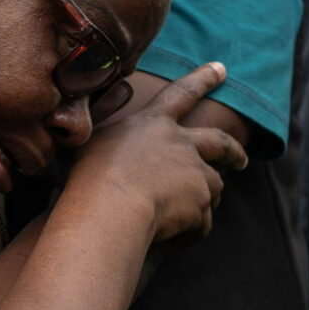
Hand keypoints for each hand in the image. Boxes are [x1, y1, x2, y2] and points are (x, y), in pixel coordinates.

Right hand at [66, 63, 246, 242]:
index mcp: (154, 123)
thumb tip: (65, 116)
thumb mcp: (82, 143)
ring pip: (213, 187)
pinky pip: (202, 222)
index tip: (221, 68)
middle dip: (234, 151)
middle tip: (243, 160)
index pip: (182, 93)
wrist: (109, 208)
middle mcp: (181, 143)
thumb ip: (85, 127)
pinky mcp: (200, 202)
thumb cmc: (87, 177)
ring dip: (204, 201)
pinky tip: (172, 240)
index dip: (202, 79)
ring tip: (185, 217)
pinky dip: (190, 232)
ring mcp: (195, 173)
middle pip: (219, 142)